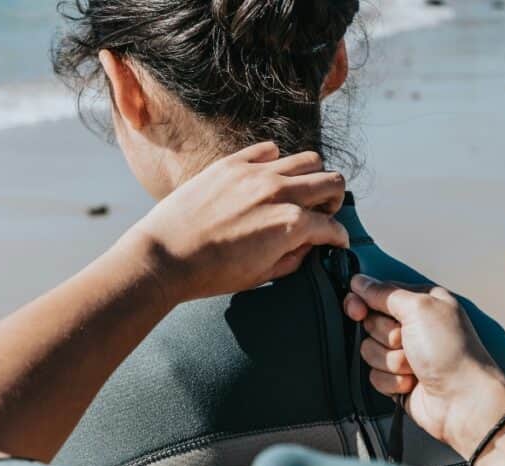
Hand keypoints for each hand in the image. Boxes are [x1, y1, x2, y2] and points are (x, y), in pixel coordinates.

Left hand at [124, 142, 348, 303]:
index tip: (335, 241)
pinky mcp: (231, 163)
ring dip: (311, 178)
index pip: (332, 226)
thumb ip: (296, 257)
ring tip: (297, 193)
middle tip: (321, 213)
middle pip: (332, 181)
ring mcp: (255, 174)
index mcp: (290, 225)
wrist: (166, 257)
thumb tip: (311, 244)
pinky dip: (276, 163)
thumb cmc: (213, 274)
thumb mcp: (264, 275)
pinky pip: (269, 150)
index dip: (338, 237)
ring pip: (308, 160)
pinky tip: (267, 180)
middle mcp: (279, 193)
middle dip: (334, 200)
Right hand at [344, 276, 504, 456]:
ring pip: (369, 351)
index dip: (363, 302)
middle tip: (407, 341)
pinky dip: (392, 381)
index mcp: (421, 302)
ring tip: (415, 365)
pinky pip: (374, 375)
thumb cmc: (453, 352)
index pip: (378, 294)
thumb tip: (361, 283)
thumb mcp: (420, 308)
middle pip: (370, 323)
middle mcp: (414, 326)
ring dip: (390, 360)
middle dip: (385, 335)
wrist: (463, 400)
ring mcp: (406, 354)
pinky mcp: (398, 379)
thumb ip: (386, 293)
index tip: (358, 310)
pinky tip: (413, 382)